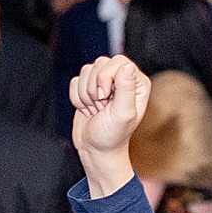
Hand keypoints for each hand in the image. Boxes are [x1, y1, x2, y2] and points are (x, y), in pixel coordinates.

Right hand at [69, 55, 149, 197]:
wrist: (96, 151)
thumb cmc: (112, 136)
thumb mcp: (123, 114)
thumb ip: (126, 89)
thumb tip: (127, 66)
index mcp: (137, 83)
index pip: (118, 62)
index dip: (106, 77)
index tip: (105, 97)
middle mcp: (122, 80)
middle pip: (100, 63)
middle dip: (94, 87)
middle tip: (101, 107)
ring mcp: (104, 83)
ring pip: (86, 71)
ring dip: (85, 94)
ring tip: (96, 110)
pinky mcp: (88, 89)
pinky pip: (75, 81)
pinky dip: (77, 98)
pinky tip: (88, 110)